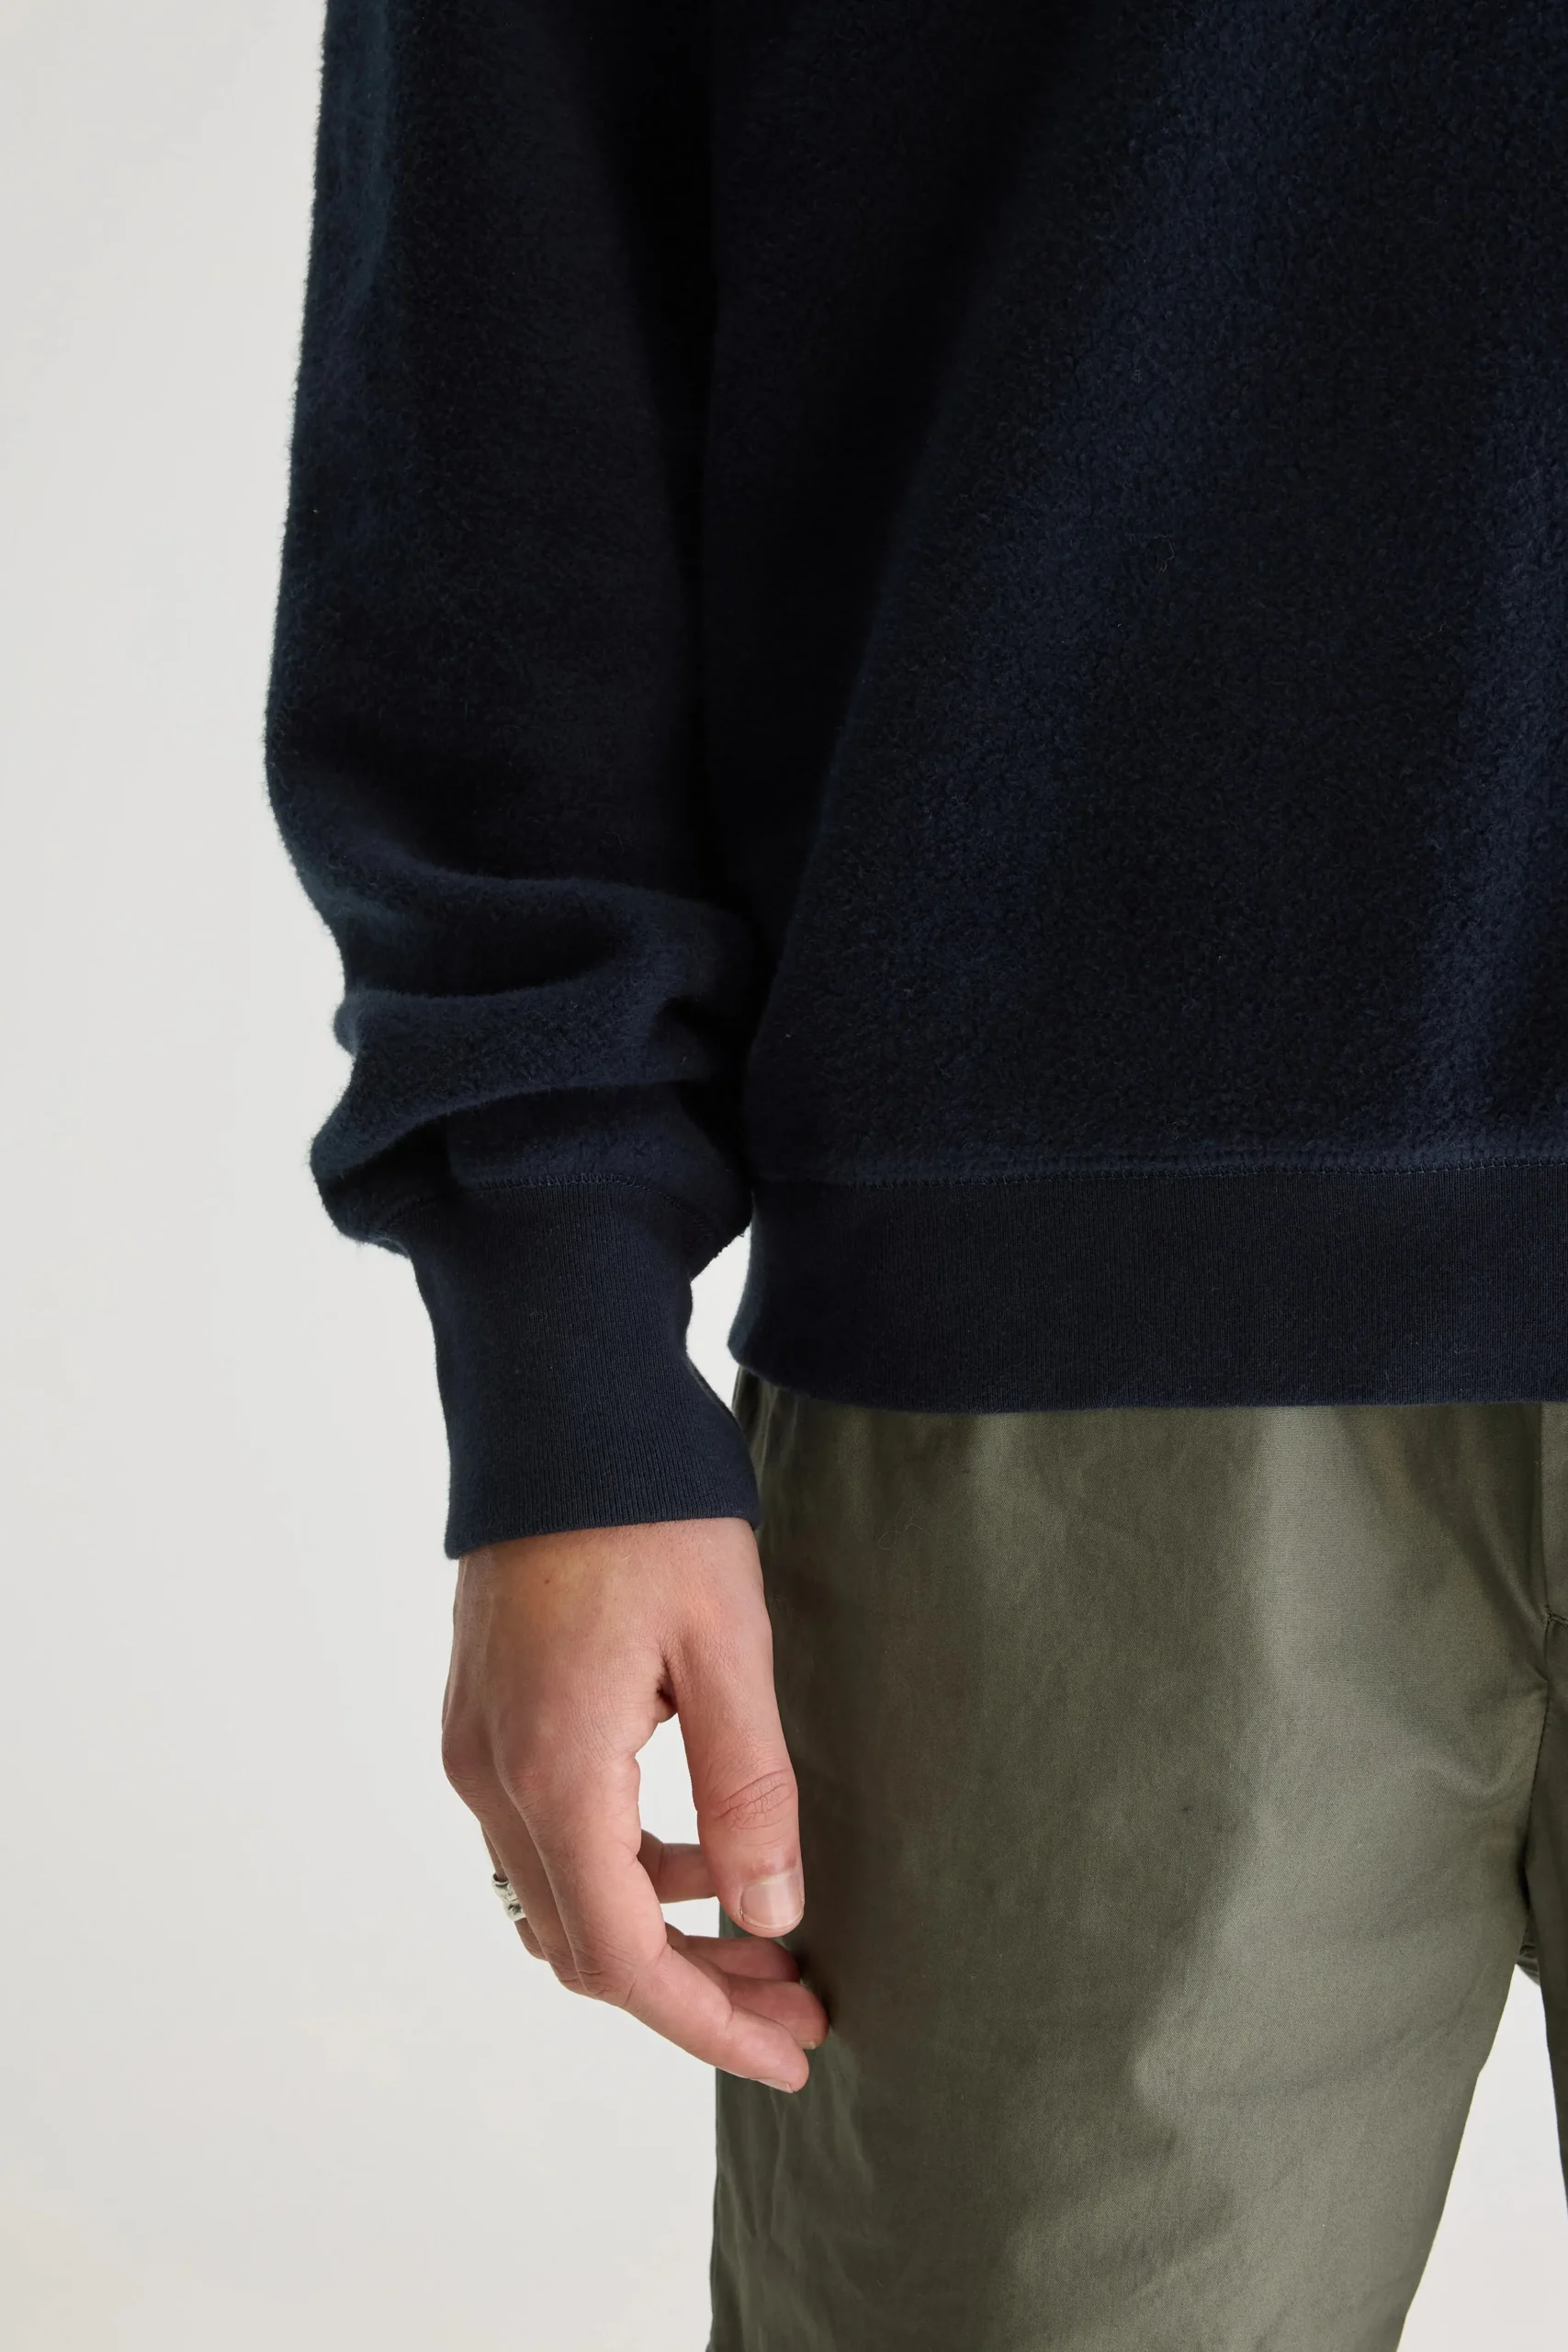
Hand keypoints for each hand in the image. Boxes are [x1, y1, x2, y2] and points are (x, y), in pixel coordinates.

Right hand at [440, 1516, 826, 2090]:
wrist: (556, 1402)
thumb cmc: (649, 1507)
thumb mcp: (726, 1643)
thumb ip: (748, 1789)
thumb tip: (770, 1914)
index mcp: (553, 1769)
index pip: (620, 1956)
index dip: (706, 2023)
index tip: (791, 2053)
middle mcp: (493, 1776)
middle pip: (584, 1943)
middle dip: (693, 1990)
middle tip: (800, 2002)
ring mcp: (477, 1746)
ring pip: (560, 1894)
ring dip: (658, 1933)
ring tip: (769, 1933)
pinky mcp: (485, 1716)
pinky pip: (545, 1836)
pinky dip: (622, 1872)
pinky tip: (700, 1850)